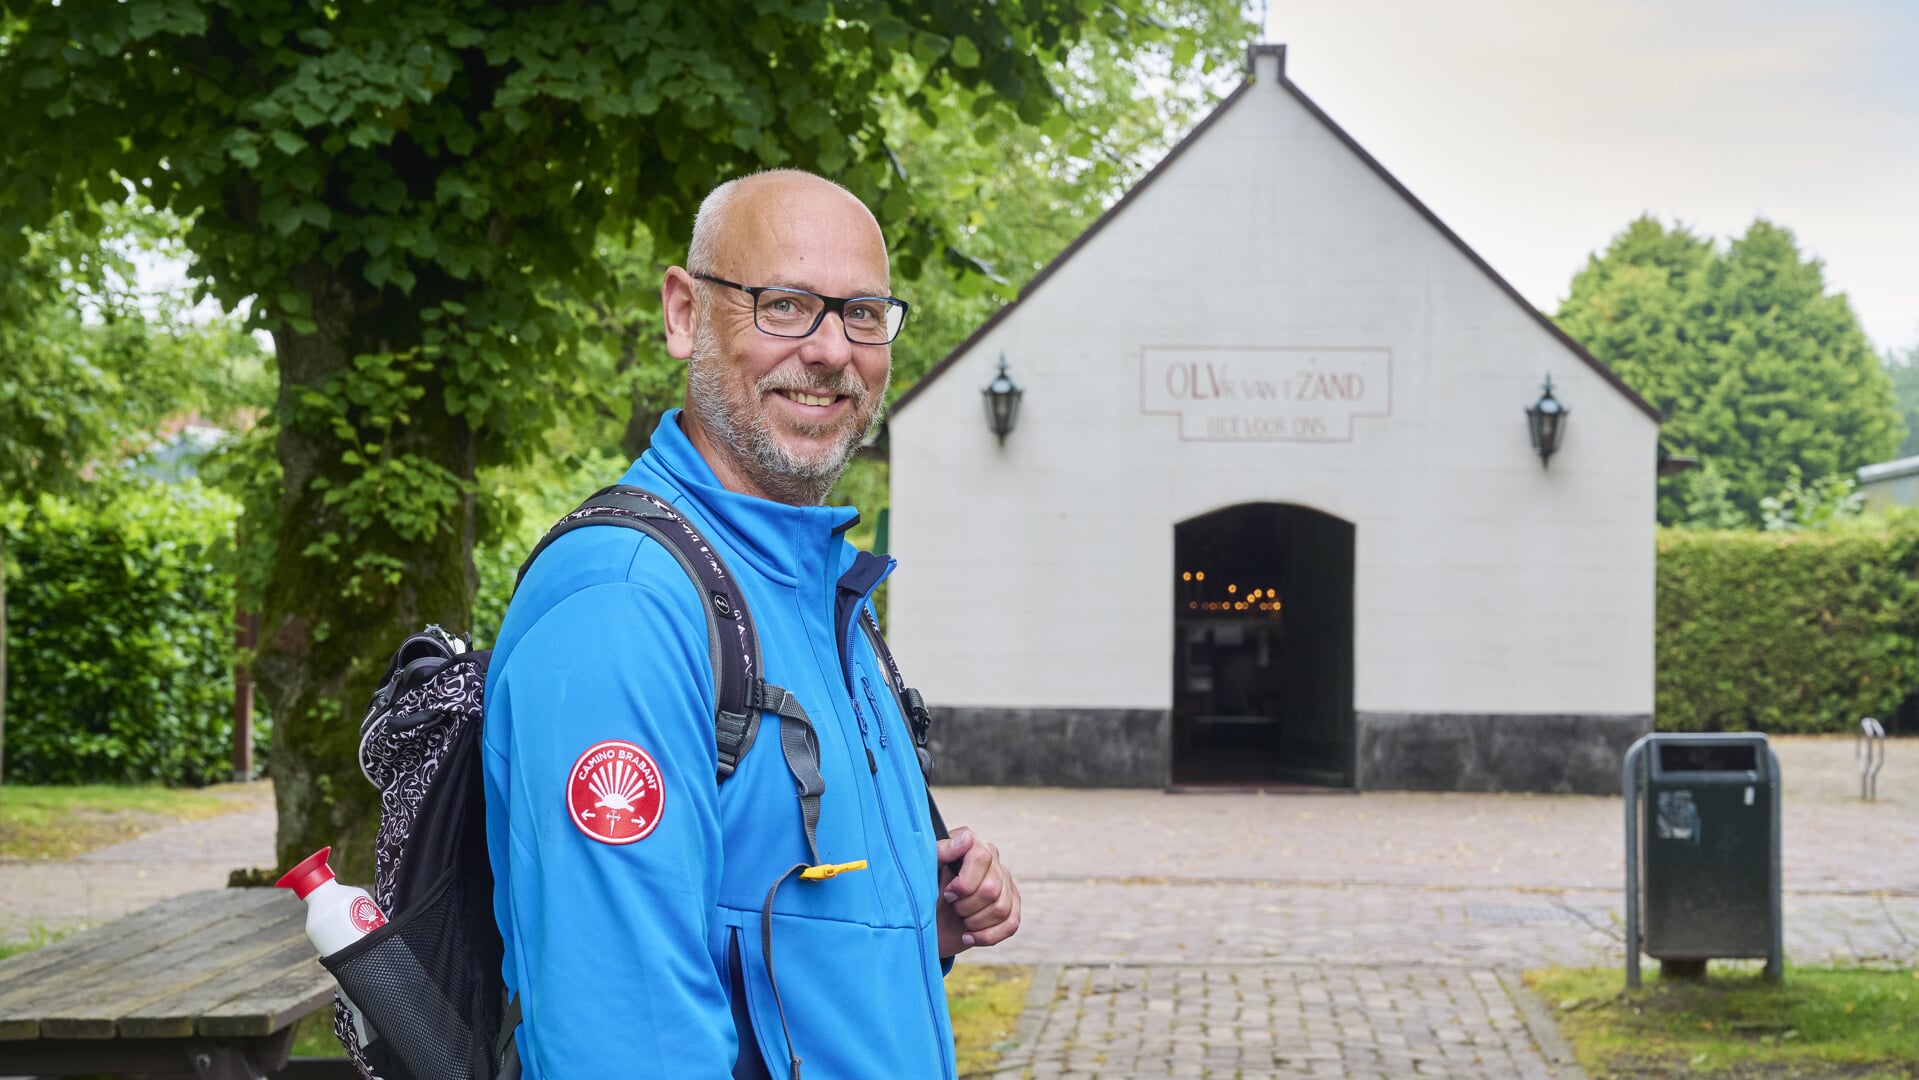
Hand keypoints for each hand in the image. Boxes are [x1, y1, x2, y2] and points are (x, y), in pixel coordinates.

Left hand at [935, 827, 1020, 957]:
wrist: (923, 918)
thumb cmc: (922, 890)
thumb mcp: (925, 870)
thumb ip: (942, 851)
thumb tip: (967, 839)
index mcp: (972, 845)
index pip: (982, 858)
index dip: (964, 882)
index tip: (948, 893)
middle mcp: (993, 860)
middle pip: (992, 889)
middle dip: (967, 906)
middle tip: (952, 907)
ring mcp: (1005, 883)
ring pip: (1002, 909)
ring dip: (975, 922)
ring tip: (960, 920)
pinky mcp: (1011, 905)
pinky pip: (1011, 924)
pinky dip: (987, 936)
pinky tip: (968, 935)